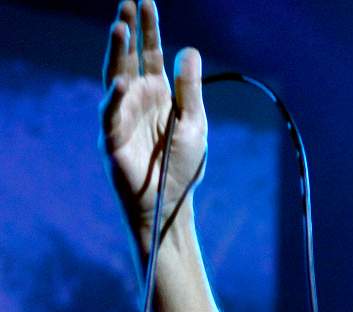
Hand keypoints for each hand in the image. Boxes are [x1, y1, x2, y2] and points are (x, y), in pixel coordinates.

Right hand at [101, 1, 206, 238]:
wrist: (170, 203)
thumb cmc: (183, 166)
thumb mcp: (195, 123)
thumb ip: (191, 90)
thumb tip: (189, 49)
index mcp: (160, 93)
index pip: (152, 53)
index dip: (149, 29)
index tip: (147, 1)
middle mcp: (137, 99)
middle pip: (130, 57)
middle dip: (129, 30)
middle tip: (128, 3)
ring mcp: (122, 115)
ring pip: (115, 77)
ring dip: (117, 53)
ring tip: (120, 27)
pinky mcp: (112, 137)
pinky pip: (111, 113)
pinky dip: (115, 97)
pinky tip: (121, 81)